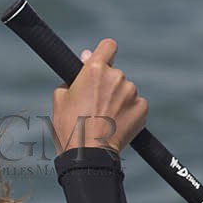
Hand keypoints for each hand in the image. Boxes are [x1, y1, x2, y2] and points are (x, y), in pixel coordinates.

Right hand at [50, 39, 147, 154]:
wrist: (88, 155)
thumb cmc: (69, 127)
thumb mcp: (60, 99)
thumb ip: (73, 76)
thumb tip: (86, 59)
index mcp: (95, 69)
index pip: (108, 46)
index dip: (104, 53)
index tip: (102, 62)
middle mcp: (116, 76)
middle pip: (114, 74)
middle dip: (107, 85)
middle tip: (95, 105)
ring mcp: (131, 92)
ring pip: (125, 90)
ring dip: (118, 99)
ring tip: (105, 119)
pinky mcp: (142, 108)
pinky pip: (136, 104)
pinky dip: (128, 112)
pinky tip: (116, 124)